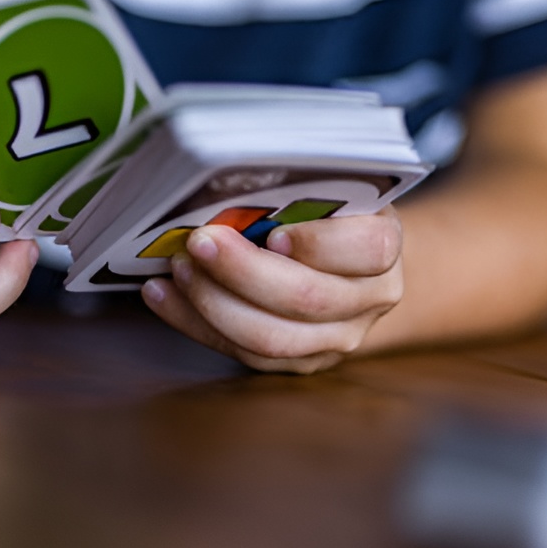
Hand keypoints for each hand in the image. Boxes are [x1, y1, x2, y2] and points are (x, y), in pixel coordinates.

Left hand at [141, 208, 403, 372]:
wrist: (351, 267)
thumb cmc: (326, 214)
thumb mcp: (328, 189)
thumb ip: (296, 188)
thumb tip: (224, 184)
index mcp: (382, 245)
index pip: (366, 248)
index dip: (316, 244)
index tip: (272, 233)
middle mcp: (369, 300)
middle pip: (306, 298)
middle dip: (243, 272)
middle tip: (198, 242)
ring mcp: (335, 340)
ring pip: (271, 338)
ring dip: (213, 304)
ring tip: (177, 269)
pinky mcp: (298, 363)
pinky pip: (243, 354)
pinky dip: (196, 324)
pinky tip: (163, 295)